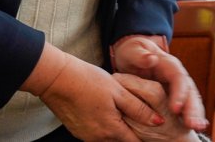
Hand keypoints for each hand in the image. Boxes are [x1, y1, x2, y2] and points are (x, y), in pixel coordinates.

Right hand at [25, 43, 162, 140]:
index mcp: (111, 130)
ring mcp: (86, 137)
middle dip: (132, 133)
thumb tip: (159, 121)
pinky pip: (97, 133)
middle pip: (122, 141)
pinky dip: (105, 125)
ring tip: (121, 110)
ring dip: (118, 128)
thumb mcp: (118, 91)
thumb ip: (139, 108)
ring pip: (109, 138)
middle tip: (138, 117)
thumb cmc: (88, 81)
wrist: (56, 79)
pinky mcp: (78, 131)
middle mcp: (98, 139)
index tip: (154, 131)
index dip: (146, 137)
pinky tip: (105, 109)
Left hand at [112, 35, 206, 131]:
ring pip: (191, 99)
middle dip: (192, 108)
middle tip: (192, 125)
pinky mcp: (176, 96)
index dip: (179, 93)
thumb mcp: (132, 51)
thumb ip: (140, 55)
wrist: (134, 55)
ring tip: (197, 128)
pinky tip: (197, 128)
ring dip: (195, 114)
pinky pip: (186, 106)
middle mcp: (177, 75)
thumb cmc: (131, 53)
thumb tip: (151, 58)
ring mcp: (179, 86)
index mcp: (169, 64)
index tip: (175, 109)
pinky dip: (192, 116)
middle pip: (189, 90)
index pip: (178, 78)